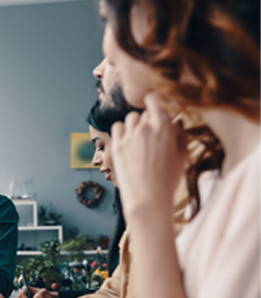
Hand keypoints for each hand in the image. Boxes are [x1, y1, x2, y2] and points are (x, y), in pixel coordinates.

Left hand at [111, 94, 185, 219]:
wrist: (148, 197)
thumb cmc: (168, 179)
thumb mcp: (182, 155)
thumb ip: (180, 134)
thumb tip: (176, 121)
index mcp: (163, 127)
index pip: (154, 100)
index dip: (154, 102)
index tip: (155, 107)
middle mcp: (144, 128)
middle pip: (143, 113)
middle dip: (148, 120)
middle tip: (152, 134)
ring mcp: (128, 136)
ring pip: (130, 118)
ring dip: (135, 124)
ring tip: (140, 138)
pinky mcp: (116, 146)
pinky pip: (117, 128)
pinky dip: (122, 131)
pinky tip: (128, 141)